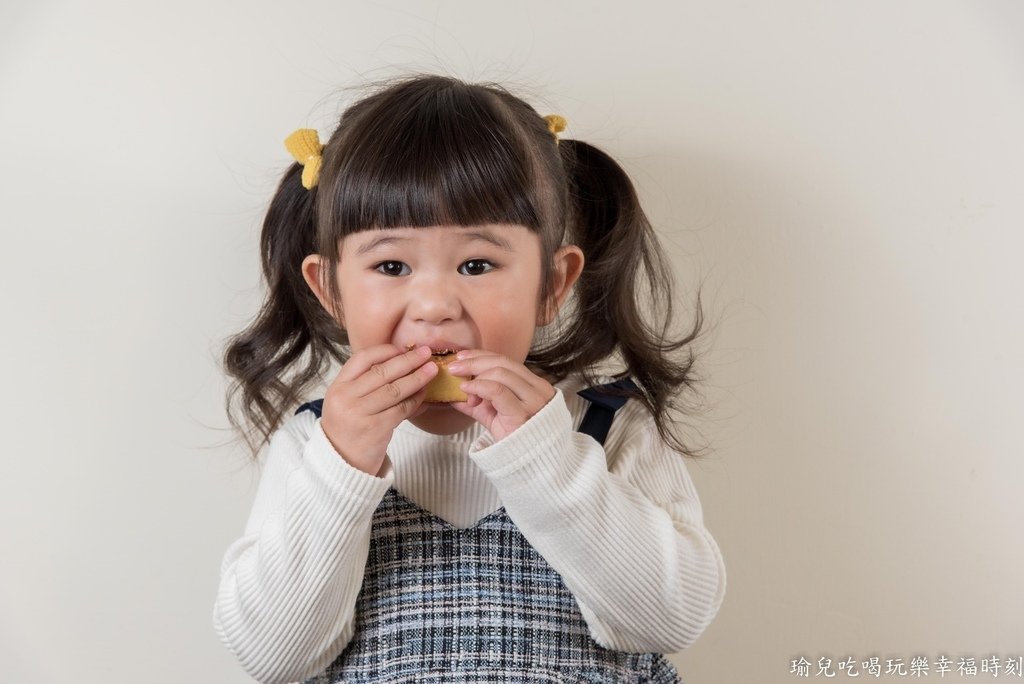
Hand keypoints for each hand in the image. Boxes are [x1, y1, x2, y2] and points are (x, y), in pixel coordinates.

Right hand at [320, 344, 437, 473]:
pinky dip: (416, 400)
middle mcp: (346, 397)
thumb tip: (402, 362)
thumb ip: (366, 383)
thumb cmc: (349, 427)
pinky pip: (402, 409)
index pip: (362, 358)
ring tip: (432, 370)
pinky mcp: (376, 428)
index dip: (385, 351)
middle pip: (382, 372)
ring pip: (395, 389)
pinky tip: (425, 395)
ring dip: (417, 378)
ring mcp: (360, 413)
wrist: (342, 462)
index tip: (403, 348)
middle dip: (408, 360)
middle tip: (426, 353)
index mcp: (338, 386)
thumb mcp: (347, 401)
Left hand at [445, 351, 556, 441]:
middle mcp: (538, 389)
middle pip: (503, 362)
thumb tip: (452, 392)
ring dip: (475, 376)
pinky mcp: (522, 413)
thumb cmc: (514, 439)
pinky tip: (467, 390)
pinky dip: (479, 386)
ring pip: (501, 373)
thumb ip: (476, 401)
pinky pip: (498, 391)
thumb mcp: (493, 415)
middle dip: (474, 361)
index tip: (461, 356)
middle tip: (454, 367)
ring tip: (462, 388)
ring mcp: (533, 400)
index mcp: (534, 385)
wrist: (529, 464)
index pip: (506, 360)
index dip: (481, 355)